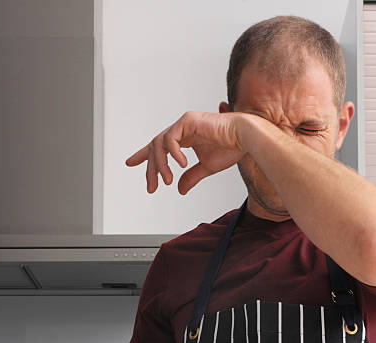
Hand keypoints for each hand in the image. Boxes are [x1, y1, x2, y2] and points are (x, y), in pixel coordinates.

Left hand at [125, 111, 244, 194]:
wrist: (245, 139)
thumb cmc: (231, 149)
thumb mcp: (207, 168)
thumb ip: (191, 177)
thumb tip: (179, 190)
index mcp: (185, 138)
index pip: (159, 146)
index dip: (144, 155)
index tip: (130, 163)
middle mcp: (182, 128)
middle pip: (155, 147)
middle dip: (151, 168)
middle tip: (151, 187)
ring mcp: (183, 123)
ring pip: (159, 143)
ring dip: (160, 165)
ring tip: (167, 181)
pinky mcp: (188, 120)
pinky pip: (171, 139)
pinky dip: (173, 154)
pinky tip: (181, 164)